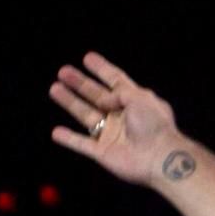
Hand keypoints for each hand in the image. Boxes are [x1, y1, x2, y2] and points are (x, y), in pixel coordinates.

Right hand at [48, 52, 185, 187]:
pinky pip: (83, 145)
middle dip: (80, 83)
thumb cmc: (155, 126)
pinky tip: (55, 132)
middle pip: (96, 96)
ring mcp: (112, 134)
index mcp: (136, 101)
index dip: (102, 69)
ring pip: (86, 116)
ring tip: (54, 88)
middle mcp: (123, 116)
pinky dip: (69, 139)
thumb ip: (119, 93)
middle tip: (63, 71)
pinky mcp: (104, 153)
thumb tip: (103, 101)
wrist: (160, 158)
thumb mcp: (140, 98)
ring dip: (70, 102)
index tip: (88, 57)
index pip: (116, 80)